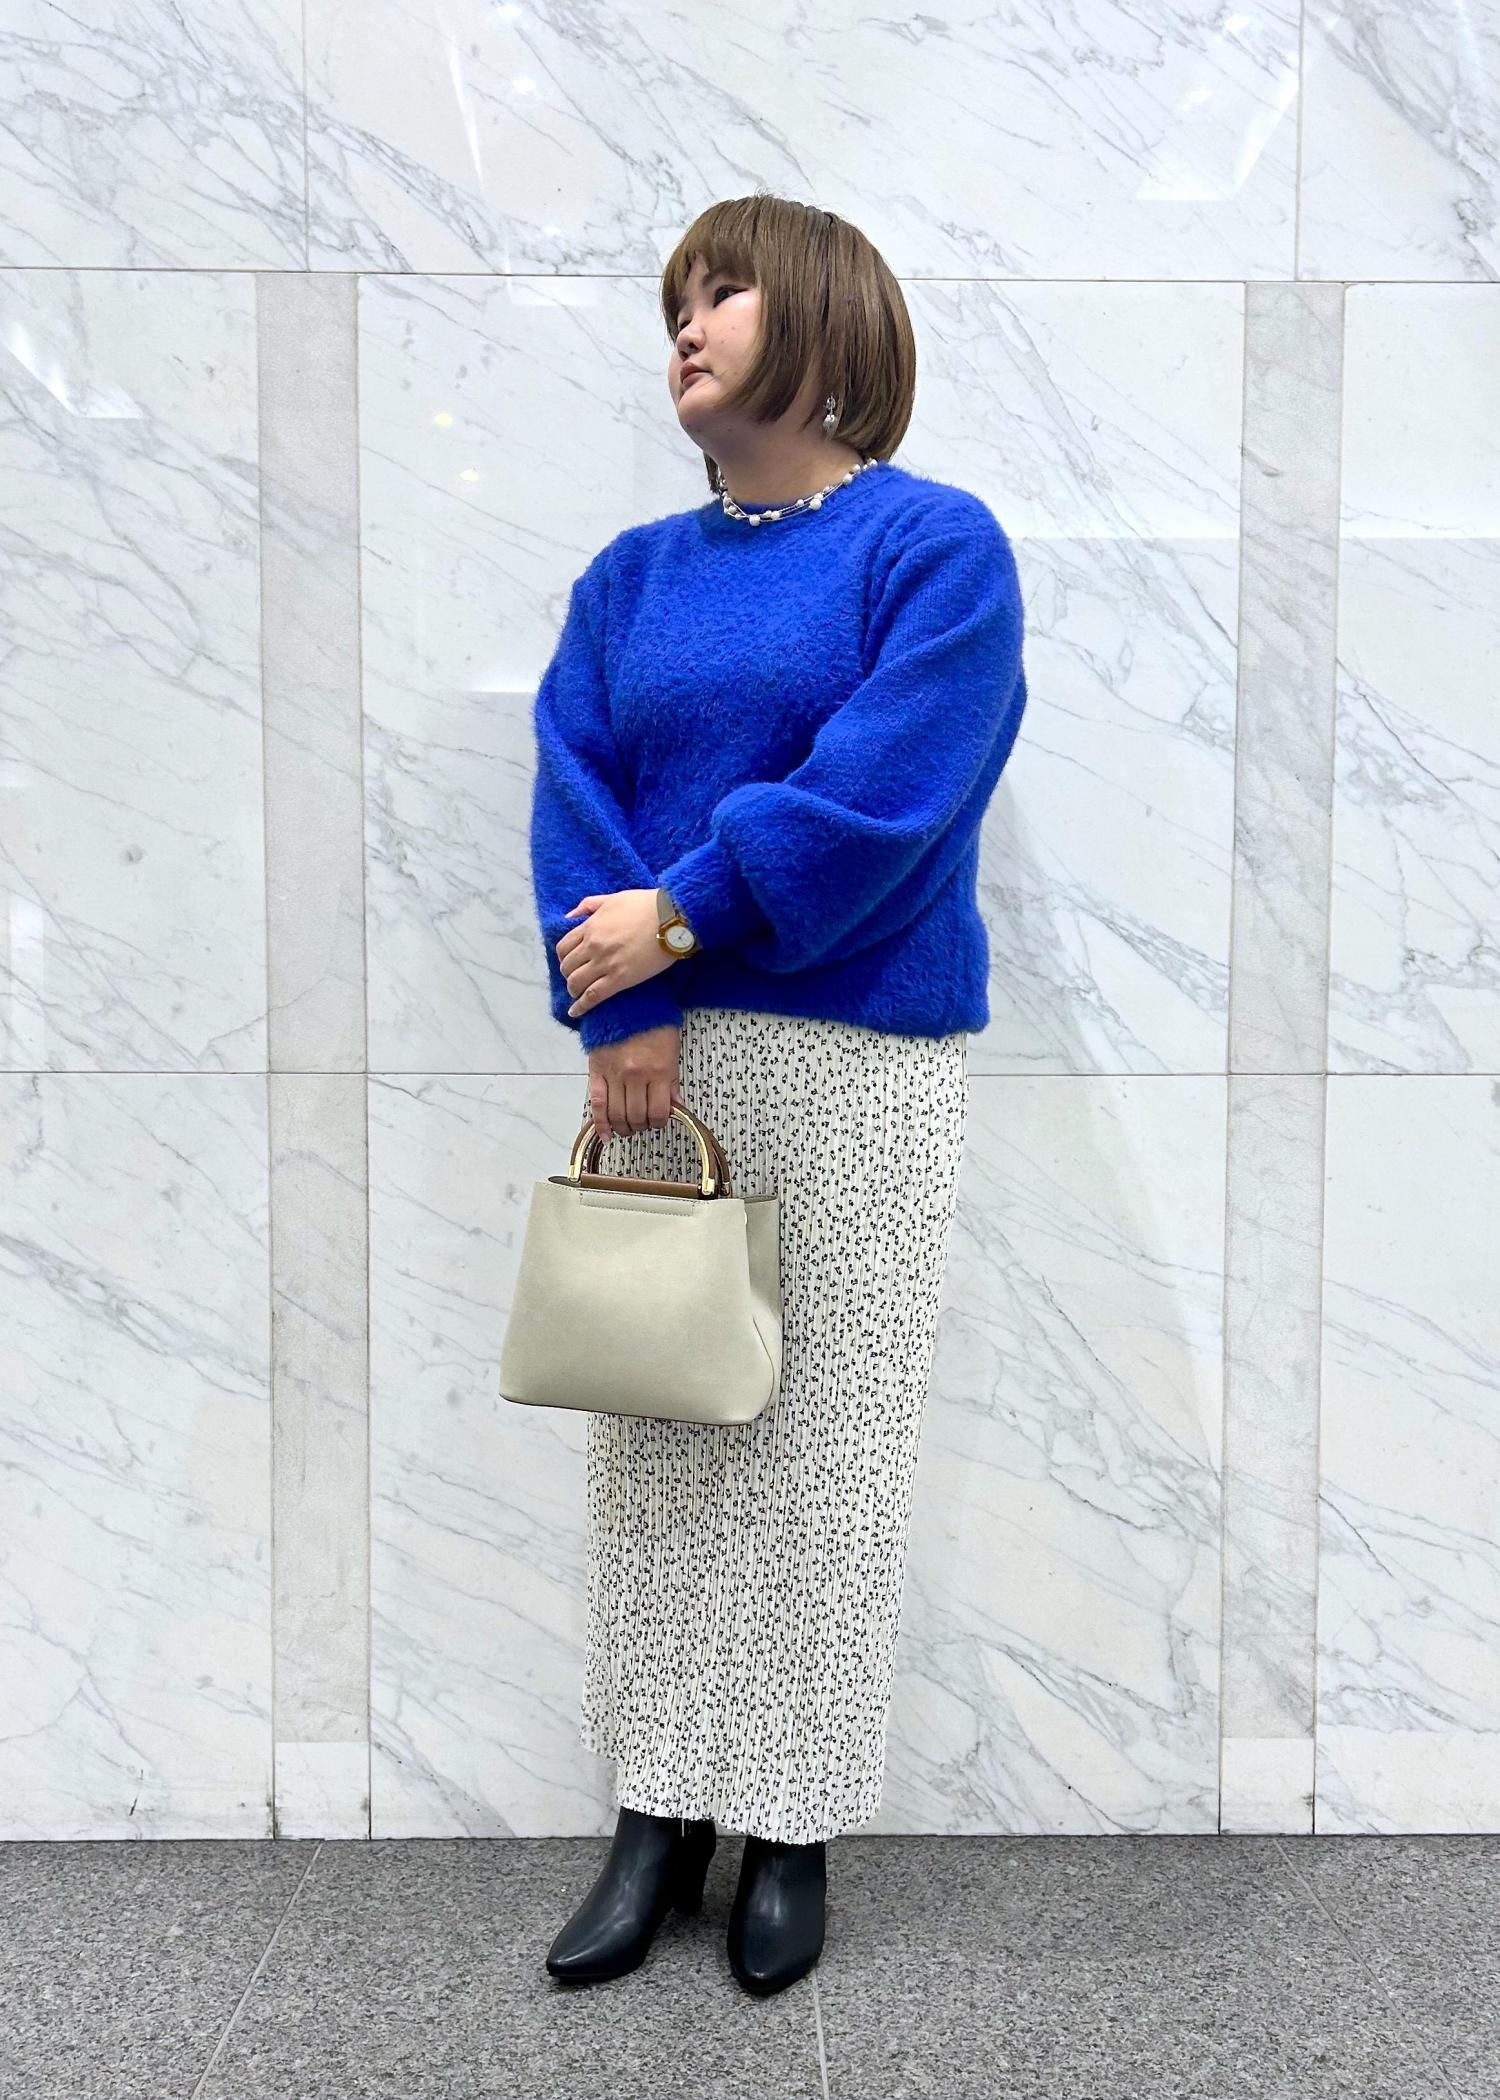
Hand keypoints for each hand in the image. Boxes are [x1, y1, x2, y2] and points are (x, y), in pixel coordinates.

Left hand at [556, 887, 674, 1019]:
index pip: (564, 947)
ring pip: (576, 983)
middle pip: (568, 967)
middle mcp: (593, 946)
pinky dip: (581, 1006)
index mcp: (591, 926)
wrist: (671, 918)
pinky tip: (575, 1012)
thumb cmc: (647, 905)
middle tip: (576, 979)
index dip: (564, 958)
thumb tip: (569, 916)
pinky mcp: (619, 978)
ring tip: (578, 994)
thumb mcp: (613, 898)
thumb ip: (589, 905)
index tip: (570, 963)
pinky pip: (593, 996)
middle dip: (569, 975)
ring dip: (574, 990)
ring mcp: (605, 963)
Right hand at [587, 1028, 683, 1141]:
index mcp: (657, 1070)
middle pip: (636, 1117)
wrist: (627, 1001)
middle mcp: (635, 1075)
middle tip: (643, 1122)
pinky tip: (606, 1135)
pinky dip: (601, 1124)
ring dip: (624, 1127)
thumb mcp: (672, 1050)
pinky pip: (597, 1104)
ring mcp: (613, 1074)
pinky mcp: (596, 1071)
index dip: (659, 1122)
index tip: (659, 1120)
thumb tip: (675, 1107)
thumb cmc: (652, 1022)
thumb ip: (672, 1081)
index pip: (658, 1112)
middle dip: (641, 1125)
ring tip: (628, 1126)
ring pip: (617, 1115)